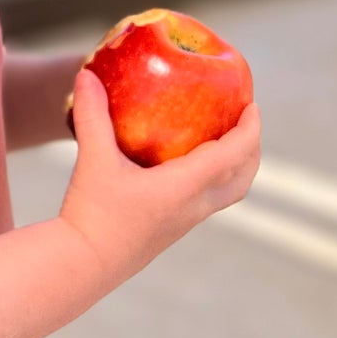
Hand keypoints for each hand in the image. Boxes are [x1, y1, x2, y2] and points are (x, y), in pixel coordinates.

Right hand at [59, 65, 261, 278]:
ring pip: (228, 193)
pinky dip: (213, 177)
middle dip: (251, 149)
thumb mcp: (92, 159)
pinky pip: (207, 199)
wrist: (83, 265)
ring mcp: (184, 221)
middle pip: (242, 179)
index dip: (249, 130)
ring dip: (236, 166)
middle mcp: (193, 206)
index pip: (233, 156)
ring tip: (225, 141)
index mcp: (184, 187)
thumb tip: (85, 73)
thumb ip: (92, 115)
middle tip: (245, 121)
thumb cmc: (91, 213)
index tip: (253, 105)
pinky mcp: (171, 229)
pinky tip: (186, 165)